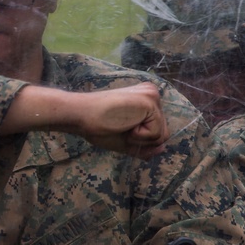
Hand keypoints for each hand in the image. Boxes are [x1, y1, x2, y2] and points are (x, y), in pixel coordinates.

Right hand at [3, 82, 168, 159]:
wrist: (81, 115)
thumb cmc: (98, 126)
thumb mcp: (125, 139)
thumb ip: (145, 145)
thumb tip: (163, 149)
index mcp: (146, 99)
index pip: (156, 130)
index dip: (139, 139)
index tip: (118, 127)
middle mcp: (152, 94)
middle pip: (163, 133)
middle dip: (142, 140)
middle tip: (119, 127)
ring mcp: (152, 97)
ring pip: (162, 136)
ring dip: (140, 139)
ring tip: (121, 125)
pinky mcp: (150, 102)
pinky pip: (156, 134)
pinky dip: (139, 136)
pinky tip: (124, 123)